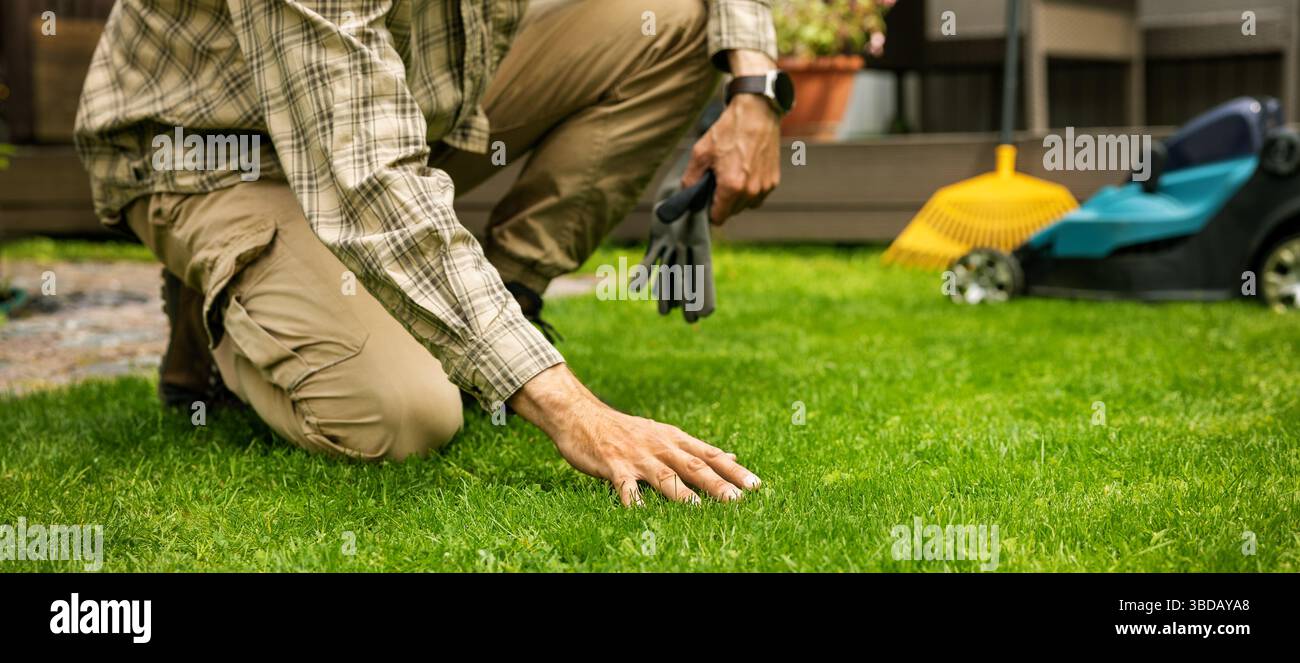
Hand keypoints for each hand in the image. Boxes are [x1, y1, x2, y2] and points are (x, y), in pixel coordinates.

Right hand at [509, 364, 761, 505]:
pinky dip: (634, 500)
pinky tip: (642, 514)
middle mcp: (660, 446)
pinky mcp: (613, 466)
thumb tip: (730, 457)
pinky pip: (625, 486)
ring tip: (700, 510)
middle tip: (738, 500)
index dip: (734, 471)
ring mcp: (637, 456)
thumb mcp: (665, 435)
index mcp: (674, 440)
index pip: (710, 455)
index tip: (756, 486)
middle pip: (693, 466)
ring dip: (682, 494)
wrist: (581, 415)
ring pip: (664, 476)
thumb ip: (695, 450)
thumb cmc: (625, 431)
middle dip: (716, 484)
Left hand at [682, 50, 781, 224]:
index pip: (718, 218)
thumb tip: (687, 194)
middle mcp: (751, 191)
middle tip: (717, 182)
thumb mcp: (700, 153)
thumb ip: (690, 179)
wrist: (757, 112)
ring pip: (746, 206)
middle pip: (732, 212)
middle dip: (723, 203)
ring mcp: (765, 187)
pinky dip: (750, 190)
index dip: (709, 211)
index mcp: (732, 187)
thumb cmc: (728, 130)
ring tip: (732, 175)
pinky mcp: (774, 180)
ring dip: (737, 198)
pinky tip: (744, 172)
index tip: (706, 199)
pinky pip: (758, 196)